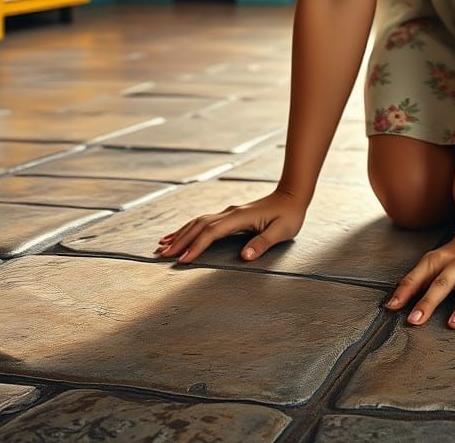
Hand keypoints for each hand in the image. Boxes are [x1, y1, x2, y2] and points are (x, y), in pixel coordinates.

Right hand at [153, 188, 306, 264]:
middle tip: (162, 255)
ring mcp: (228, 213)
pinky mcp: (229, 215)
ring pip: (198, 222)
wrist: (292, 195)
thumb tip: (245, 256)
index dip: (196, 246)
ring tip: (162, 246)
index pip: (212, 233)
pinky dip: (188, 228)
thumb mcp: (281, 231)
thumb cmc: (288, 215)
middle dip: (180, 240)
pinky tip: (178, 234)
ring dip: (180, 233)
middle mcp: (230, 213)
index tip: (182, 259)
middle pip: (199, 226)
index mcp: (239, 218)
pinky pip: (203, 222)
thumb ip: (263, 243)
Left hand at [384, 224, 454, 329]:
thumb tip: (391, 305)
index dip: (406, 291)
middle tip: (416, 320)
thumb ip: (413, 282)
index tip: (394, 308)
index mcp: (440, 260)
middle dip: (429, 302)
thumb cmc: (454, 254)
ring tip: (454, 324)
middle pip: (443, 283)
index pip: (420, 276)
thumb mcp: (432, 262)